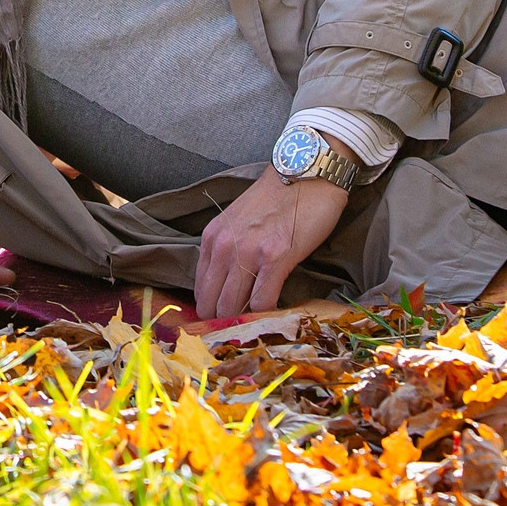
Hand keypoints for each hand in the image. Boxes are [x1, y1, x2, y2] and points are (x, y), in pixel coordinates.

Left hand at [192, 164, 350, 317]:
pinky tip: (276, 312)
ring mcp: (248, 252)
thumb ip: (228, 250)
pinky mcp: (276, 258)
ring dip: (245, 321)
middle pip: (213, 303)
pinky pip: (263, 302)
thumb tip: (227, 288)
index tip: (223, 323)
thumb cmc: (276, 198)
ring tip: (257, 327)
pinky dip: (268, 313)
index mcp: (212, 238)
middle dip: (225, 321)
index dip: (210, 310)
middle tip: (241, 332)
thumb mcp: (238, 221)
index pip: (200, 289)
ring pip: (233, 306)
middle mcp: (224, 246)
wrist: (306, 173)